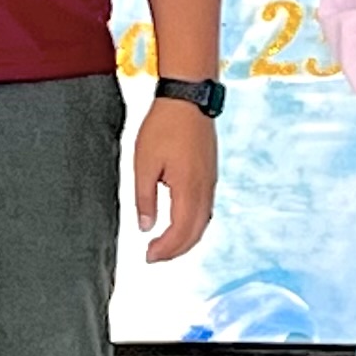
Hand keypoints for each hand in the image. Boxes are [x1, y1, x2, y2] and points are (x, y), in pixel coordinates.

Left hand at [134, 96, 215, 262]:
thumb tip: (146, 227)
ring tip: (166, 245)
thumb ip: (144, 199)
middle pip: (195, 232)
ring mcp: (210, 181)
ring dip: (186, 238)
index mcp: (188, 189)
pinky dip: (194, 224)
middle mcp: (204, 189)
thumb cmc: (164, 127)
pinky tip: (180, 222)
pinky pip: (206, 209)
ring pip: (203, 222)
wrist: (188, 99)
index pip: (180, 232)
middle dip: (176, 250)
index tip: (148, 256)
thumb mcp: (144, 164)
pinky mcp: (210, 174)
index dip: (165, 250)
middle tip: (154, 256)